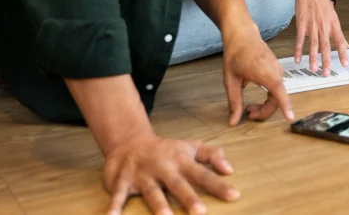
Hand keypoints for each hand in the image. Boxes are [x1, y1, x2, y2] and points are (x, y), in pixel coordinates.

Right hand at [103, 133, 238, 214]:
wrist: (130, 141)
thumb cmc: (167, 150)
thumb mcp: (191, 147)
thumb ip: (213, 154)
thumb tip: (230, 169)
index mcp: (182, 161)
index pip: (203, 174)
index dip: (218, 185)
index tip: (234, 195)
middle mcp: (163, 168)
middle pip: (178, 184)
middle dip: (189, 198)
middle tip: (200, 212)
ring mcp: (142, 174)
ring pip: (152, 192)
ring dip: (159, 205)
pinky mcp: (122, 181)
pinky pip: (118, 195)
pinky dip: (113, 207)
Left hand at [221, 22, 294, 124]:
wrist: (242, 34)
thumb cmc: (235, 54)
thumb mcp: (230, 80)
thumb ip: (234, 102)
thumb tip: (234, 122)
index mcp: (265, 73)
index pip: (279, 93)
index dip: (285, 106)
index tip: (290, 118)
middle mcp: (276, 71)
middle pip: (277, 98)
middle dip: (264, 111)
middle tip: (248, 114)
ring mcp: (278, 69)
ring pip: (277, 93)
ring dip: (266, 104)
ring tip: (249, 107)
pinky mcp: (277, 68)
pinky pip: (277, 87)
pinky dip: (269, 95)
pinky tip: (255, 93)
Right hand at [294, 0, 348, 76]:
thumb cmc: (322, 2)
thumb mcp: (333, 16)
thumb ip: (338, 32)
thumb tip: (346, 45)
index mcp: (333, 24)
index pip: (340, 41)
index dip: (343, 53)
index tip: (345, 64)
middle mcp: (324, 26)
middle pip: (326, 46)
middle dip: (326, 60)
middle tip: (327, 73)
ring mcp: (312, 26)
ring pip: (313, 45)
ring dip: (313, 58)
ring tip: (314, 69)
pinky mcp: (301, 24)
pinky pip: (299, 40)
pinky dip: (298, 50)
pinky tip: (298, 60)